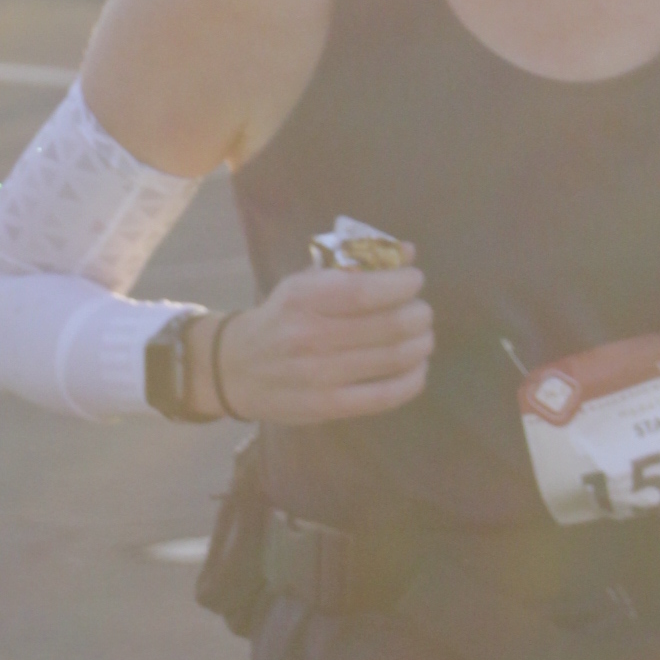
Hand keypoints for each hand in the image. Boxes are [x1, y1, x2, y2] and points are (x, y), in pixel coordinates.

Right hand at [211, 259, 434, 425]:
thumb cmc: (280, 318)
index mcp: (303, 298)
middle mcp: (310, 336)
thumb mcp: (303, 283)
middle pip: (388, 325)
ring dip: (421, 344)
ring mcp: (320, 375)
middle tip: (422, 312)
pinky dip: (412, 380)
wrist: (236, 370)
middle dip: (418, 315)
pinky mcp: (328, 406)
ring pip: (393, 359)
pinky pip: (385, 396)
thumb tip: (407, 252)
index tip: (414, 280)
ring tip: (423, 337)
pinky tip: (417, 368)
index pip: (365, 290)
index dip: (402, 284)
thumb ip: (352, 265)